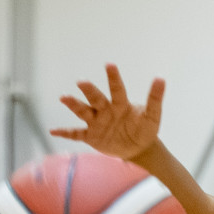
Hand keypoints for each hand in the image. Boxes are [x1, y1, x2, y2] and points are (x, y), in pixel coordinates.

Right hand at [50, 64, 165, 162]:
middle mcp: (105, 110)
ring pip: (83, 112)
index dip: (113, 78)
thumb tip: (161, 78)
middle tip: (82, 82)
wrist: (138, 148)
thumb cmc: (144, 129)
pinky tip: (53, 131)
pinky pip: (75, 134)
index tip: (109, 65)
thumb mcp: (152, 116)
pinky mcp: (90, 136)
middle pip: (96, 98)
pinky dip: (65, 133)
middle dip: (89, 91)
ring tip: (64, 97)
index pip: (116, 89)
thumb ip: (154, 99)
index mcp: (120, 104)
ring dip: (74, 105)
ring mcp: (96, 123)